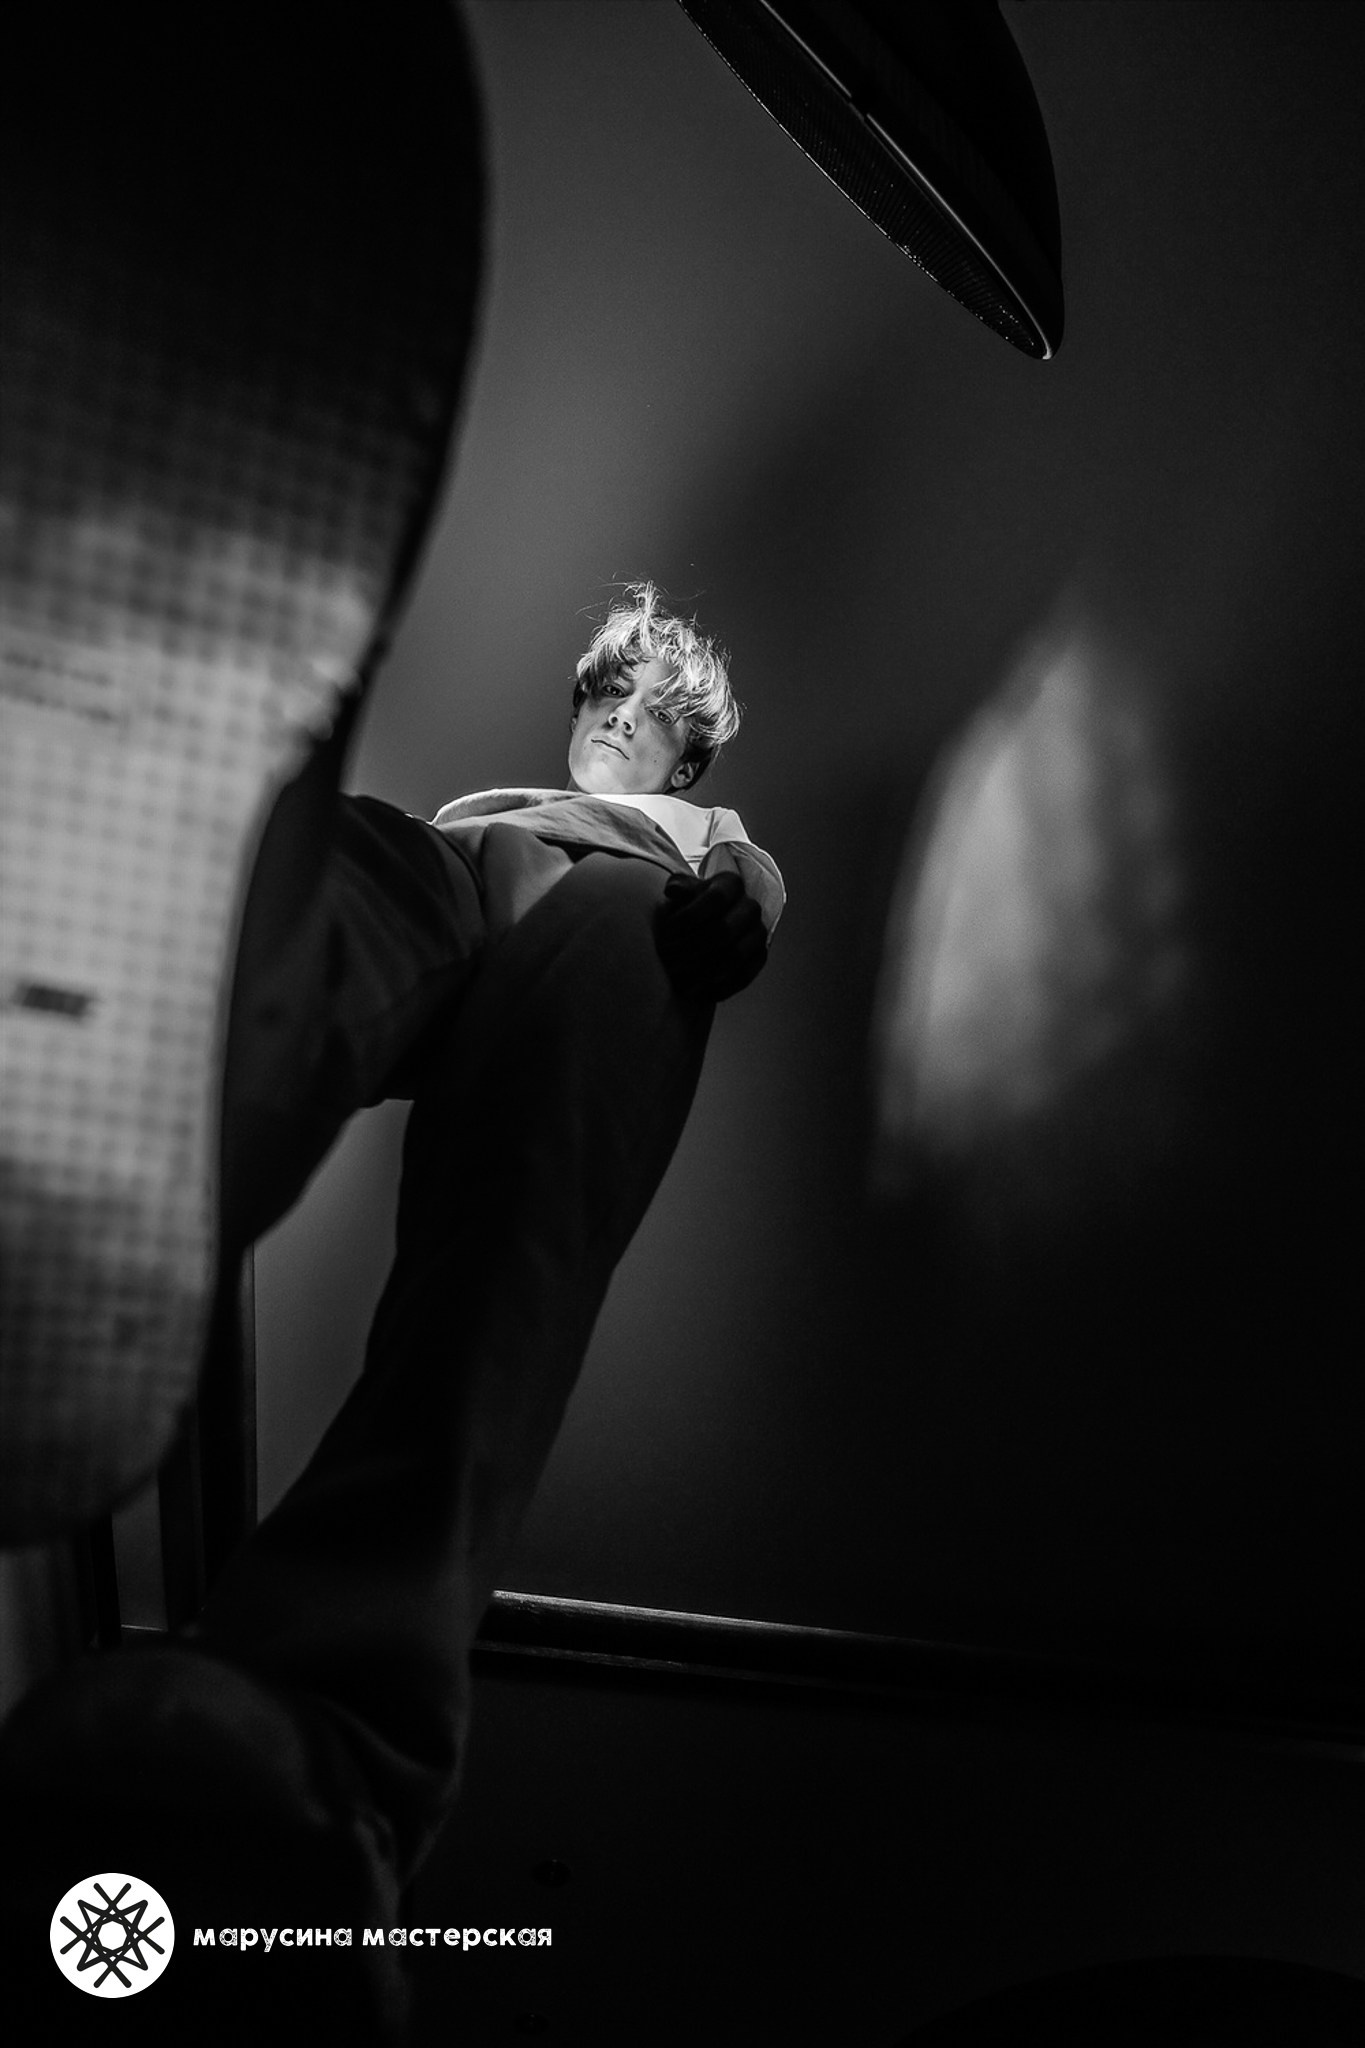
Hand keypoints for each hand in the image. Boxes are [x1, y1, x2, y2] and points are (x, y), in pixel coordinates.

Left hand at [654, 870, 768, 1002]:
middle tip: (666, 961)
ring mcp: (758, 933)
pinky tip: (694, 992)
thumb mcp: (682, 892)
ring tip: (676, 980)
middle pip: (724, 930)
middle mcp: (750, 907)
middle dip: (691, 948)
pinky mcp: (760, 957)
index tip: (666, 931)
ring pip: (734, 956)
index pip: (715, 898)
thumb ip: (678, 888)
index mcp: (731, 884)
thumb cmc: (690, 905)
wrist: (711, 922)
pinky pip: (743, 976)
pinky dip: (717, 987)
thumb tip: (673, 891)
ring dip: (701, 972)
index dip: (689, 916)